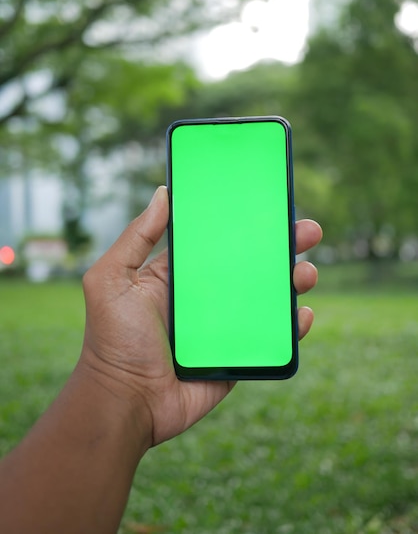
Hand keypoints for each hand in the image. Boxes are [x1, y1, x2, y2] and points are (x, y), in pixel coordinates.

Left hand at [81, 186, 321, 447]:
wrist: (126, 403)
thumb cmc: (113, 341)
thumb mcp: (111, 280)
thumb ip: (136, 237)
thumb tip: (163, 193)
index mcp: (179, 275)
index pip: (218, 240)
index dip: (244, 222)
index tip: (270, 204)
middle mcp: (205, 297)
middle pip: (251, 265)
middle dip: (282, 246)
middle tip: (308, 231)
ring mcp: (224, 327)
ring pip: (268, 298)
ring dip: (293, 282)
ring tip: (307, 272)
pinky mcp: (237, 356)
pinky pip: (271, 338)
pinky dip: (292, 326)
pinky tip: (304, 314)